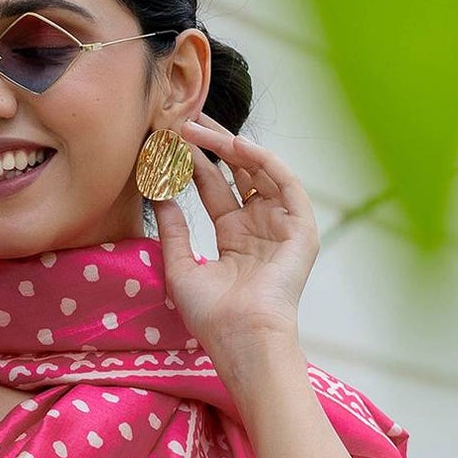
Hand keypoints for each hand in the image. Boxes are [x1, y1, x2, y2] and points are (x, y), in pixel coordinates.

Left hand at [149, 111, 318, 373]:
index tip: (170, 141)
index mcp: (235, 240)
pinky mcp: (301, 229)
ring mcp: (281, 227)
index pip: (214, 190)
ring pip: (258, 172)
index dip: (194, 164)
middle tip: (185, 118)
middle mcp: (259, 228)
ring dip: (230, 146)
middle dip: (212, 145)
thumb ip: (172, 229)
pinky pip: (285, 183)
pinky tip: (236, 146)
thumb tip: (156, 192)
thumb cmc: (212, 316)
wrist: (242, 339)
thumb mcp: (180, 266)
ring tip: (198, 127)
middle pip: (237, 174)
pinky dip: (263, 161)